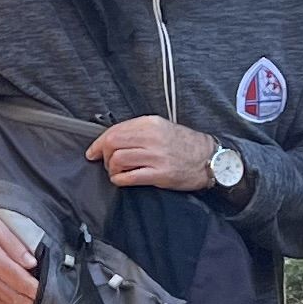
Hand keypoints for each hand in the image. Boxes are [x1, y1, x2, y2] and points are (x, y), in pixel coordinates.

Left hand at [87, 115, 220, 190]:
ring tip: (116, 172)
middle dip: (103, 155)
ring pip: (117, 160)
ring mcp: (156, 156)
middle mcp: (152, 137)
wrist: (209, 158)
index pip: (115, 130)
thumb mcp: (161, 128)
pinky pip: (129, 177)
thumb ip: (138, 131)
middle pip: (113, 144)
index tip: (93, 151)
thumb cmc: (185, 145)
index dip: (99, 143)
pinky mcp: (160, 174)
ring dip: (111, 169)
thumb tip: (112, 139)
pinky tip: (122, 180)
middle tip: (105, 162)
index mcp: (150, 123)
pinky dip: (119, 180)